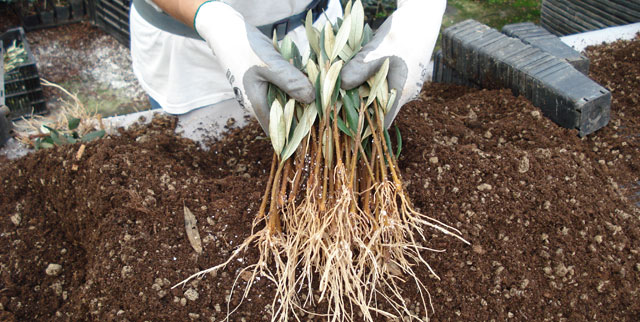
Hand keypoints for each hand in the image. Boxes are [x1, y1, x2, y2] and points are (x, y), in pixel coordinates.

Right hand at [194, 1, 314, 132]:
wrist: (226, 29)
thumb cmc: (244, 46)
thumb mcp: (269, 63)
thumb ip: (289, 81)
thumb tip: (311, 98)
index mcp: (257, 105)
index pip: (279, 132)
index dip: (298, 134)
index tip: (319, 130)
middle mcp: (260, 102)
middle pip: (286, 117)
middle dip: (305, 115)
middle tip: (328, 111)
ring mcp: (264, 91)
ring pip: (288, 102)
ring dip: (304, 98)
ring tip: (325, 96)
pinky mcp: (269, 80)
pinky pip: (287, 88)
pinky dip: (298, 85)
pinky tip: (312, 79)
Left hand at [340, 0, 445, 127]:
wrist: (422, 15)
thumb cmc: (402, 33)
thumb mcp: (378, 50)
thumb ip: (360, 68)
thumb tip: (341, 85)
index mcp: (401, 93)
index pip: (382, 123)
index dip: (364, 131)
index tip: (343, 131)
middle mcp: (403, 92)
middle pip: (378, 111)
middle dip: (357, 113)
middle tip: (333, 112)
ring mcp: (402, 83)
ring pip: (378, 97)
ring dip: (360, 96)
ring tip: (338, 96)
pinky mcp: (398, 73)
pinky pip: (380, 84)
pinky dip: (366, 84)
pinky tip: (352, 77)